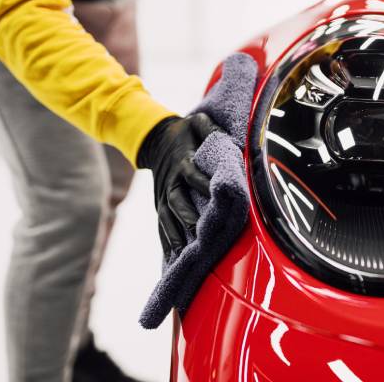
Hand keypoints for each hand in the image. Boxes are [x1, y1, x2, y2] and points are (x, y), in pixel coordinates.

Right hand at [137, 113, 219, 257]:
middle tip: (200, 235)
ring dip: (177, 237)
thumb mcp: (197, 123)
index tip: (218, 199)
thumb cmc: (185, 133)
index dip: (205, 187)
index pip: (194, 176)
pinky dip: (167, 243)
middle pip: (179, 202)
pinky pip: (162, 227)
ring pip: (169, 219)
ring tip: (186, 256)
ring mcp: (163, 197)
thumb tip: (228, 136)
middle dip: (188, 219)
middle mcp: (171, 182)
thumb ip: (211, 128)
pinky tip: (174, 260)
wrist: (155, 140)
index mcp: (183, 162)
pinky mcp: (160, 206)